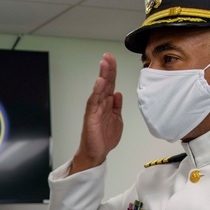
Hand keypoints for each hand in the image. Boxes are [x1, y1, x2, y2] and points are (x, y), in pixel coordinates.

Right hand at [71, 53, 122, 173]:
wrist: (96, 153)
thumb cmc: (104, 138)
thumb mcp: (117, 119)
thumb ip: (117, 106)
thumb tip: (118, 93)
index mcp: (108, 103)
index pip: (111, 83)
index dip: (112, 71)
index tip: (112, 59)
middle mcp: (100, 103)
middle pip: (105, 83)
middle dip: (107, 69)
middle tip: (108, 56)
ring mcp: (95, 109)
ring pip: (99, 89)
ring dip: (102, 76)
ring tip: (104, 64)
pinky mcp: (90, 116)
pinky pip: (93, 102)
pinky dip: (97, 92)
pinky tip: (100, 83)